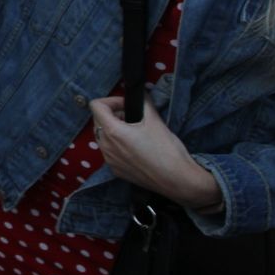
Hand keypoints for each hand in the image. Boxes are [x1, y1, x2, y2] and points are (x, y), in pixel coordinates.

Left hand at [90, 95, 222, 210]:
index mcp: (112, 131)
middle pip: (98, 121)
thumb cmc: (166, 150)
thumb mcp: (155, 121)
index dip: (111, 100)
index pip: (96, 106)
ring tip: (134, 131)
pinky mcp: (116, 171)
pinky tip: (136, 148)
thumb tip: (141, 93)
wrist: (177, 180)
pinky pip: (109, 152)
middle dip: (113, 114)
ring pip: (102, 137)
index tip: (126, 105)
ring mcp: (109, 160)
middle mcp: (106, 146)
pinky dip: (117, 145)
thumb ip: (144, 104)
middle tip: (132, 116)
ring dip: (113, 130)